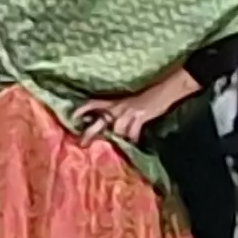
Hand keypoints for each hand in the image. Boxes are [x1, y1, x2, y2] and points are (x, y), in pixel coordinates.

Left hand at [76, 70, 199, 146]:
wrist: (165, 89)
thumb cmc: (149, 96)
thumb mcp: (131, 103)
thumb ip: (120, 112)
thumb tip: (113, 126)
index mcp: (115, 102)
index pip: (94, 103)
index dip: (82, 109)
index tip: (73, 116)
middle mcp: (119, 107)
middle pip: (100, 121)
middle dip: (91, 133)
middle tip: (83, 144)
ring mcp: (129, 112)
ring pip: (117, 130)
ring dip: (118, 140)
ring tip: (117, 148)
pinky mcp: (140, 117)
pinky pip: (133, 133)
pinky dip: (134, 140)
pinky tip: (135, 145)